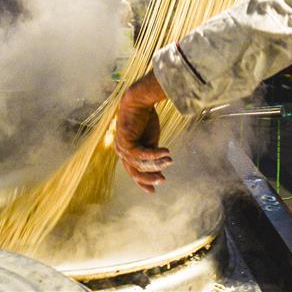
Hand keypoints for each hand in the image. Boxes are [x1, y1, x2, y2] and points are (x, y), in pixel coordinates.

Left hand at [115, 71, 172, 192]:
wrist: (139, 100)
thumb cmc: (145, 119)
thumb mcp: (150, 140)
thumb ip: (152, 154)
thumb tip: (160, 168)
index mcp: (127, 153)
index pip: (134, 172)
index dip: (144, 182)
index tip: (154, 191)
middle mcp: (121, 152)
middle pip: (135, 172)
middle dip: (150, 178)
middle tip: (164, 180)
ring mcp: (121, 148)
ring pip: (140, 164)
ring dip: (156, 164)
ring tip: (170, 160)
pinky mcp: (125, 142)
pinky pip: (142, 154)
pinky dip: (155, 155)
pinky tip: (166, 152)